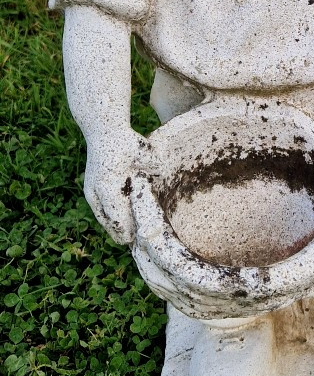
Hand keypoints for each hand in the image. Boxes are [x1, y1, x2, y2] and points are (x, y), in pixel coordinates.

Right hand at [84, 127, 155, 243]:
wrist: (102, 131)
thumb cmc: (125, 140)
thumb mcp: (141, 149)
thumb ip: (151, 162)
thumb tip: (162, 172)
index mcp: (108, 185)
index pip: (118, 218)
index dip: (130, 232)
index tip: (142, 240)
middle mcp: (95, 192)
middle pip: (110, 224)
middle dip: (125, 234)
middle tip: (142, 244)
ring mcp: (90, 193)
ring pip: (104, 221)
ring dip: (118, 230)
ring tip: (134, 239)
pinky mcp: (90, 193)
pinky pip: (102, 214)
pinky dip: (113, 222)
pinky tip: (126, 228)